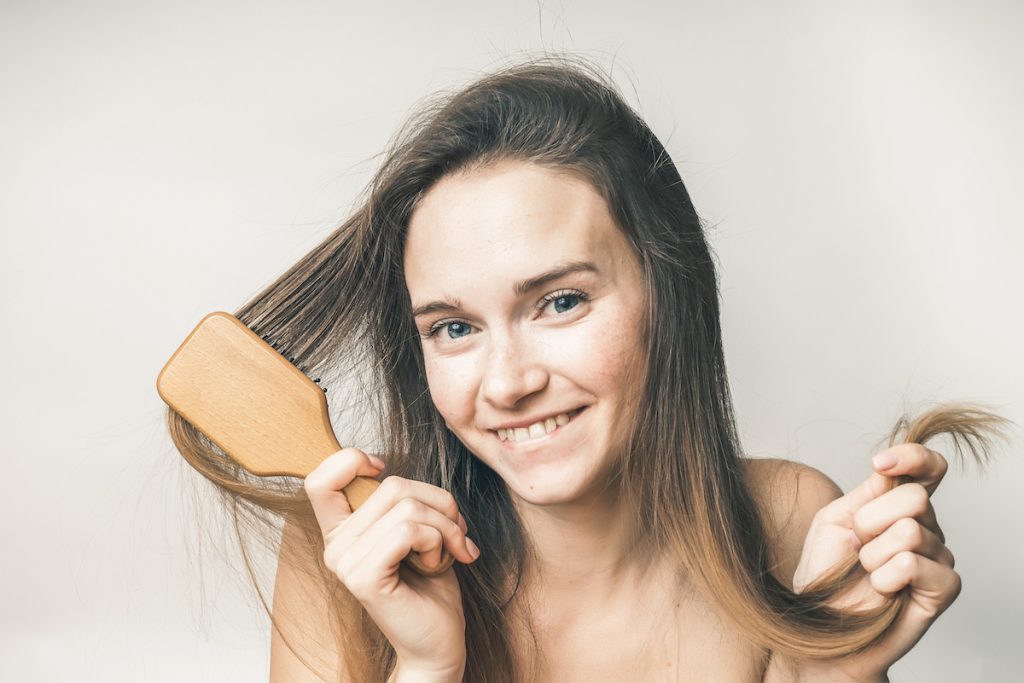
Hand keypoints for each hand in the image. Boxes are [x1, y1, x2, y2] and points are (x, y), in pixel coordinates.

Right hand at [304, 448, 478, 675]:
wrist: (438, 641)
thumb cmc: (430, 584)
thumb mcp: (415, 528)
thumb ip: (400, 501)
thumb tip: (391, 469)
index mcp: (342, 530)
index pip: (321, 478)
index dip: (351, 459)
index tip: (383, 469)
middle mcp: (336, 546)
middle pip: (392, 485)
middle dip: (439, 503)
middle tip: (455, 531)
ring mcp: (346, 563)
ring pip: (407, 508)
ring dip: (445, 527)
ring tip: (449, 552)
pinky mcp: (364, 579)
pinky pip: (407, 532)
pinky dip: (437, 542)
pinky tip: (437, 565)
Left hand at [789, 444, 959, 680]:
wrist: (823, 623)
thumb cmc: (827, 572)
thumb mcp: (836, 520)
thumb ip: (868, 492)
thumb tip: (891, 469)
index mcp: (899, 506)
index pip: (928, 468)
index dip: (913, 456)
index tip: (879, 463)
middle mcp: (926, 527)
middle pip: (915, 497)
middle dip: (872, 520)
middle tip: (858, 547)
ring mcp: (938, 557)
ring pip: (911, 531)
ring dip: (872, 555)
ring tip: (867, 573)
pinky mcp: (944, 588)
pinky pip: (913, 564)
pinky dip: (885, 577)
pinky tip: (881, 590)